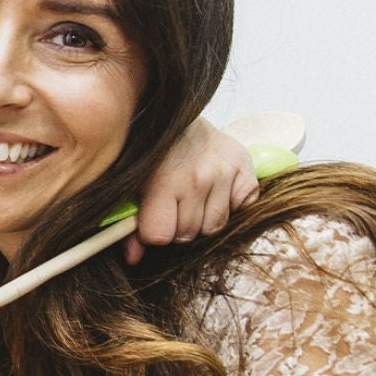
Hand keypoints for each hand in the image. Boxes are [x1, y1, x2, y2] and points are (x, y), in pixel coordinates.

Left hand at [124, 116, 255, 264]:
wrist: (178, 116)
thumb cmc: (152, 154)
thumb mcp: (132, 184)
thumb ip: (129, 224)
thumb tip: (133, 260)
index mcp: (165, 181)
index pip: (161, 236)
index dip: (154, 232)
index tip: (153, 220)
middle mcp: (199, 177)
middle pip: (189, 234)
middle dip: (178, 227)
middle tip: (173, 205)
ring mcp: (226, 172)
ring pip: (216, 226)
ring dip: (203, 218)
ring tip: (192, 197)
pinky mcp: (246, 168)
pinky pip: (242, 208)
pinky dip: (229, 204)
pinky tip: (214, 189)